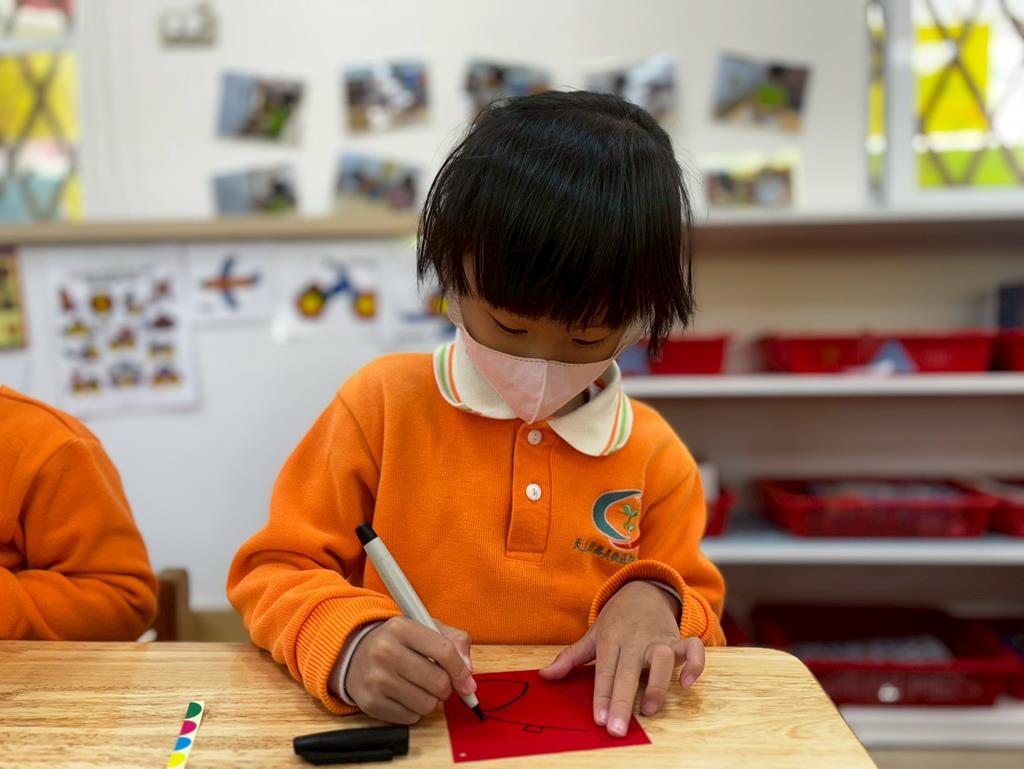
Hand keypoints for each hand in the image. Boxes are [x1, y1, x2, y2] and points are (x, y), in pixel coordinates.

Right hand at [346, 617, 476, 723]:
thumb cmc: (398, 642)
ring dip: (430, 700)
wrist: (355, 653)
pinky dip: (414, 711)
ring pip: (426, 704)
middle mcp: (385, 651)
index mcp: (401, 628)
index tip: (467, 681)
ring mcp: (376, 678)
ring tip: (420, 688)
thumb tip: (468, 673)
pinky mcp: (370, 702)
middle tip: (439, 682)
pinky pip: (410, 718)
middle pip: (438, 682)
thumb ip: (454, 642)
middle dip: (447, 687)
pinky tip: (405, 696)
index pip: (444, 651)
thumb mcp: (425, 629)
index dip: (462, 670)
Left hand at [539, 581, 704, 737]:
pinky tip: (686, 684)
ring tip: (648, 710)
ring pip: (663, 658)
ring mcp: (658, 639)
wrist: (643, 590)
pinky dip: (695, 664)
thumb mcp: (592, 635)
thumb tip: (545, 676)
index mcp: (611, 639)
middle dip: (622, 701)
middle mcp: (635, 639)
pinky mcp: (678, 638)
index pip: (604, 670)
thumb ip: (570, 657)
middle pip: (629, 671)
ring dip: (657, 684)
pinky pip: (693, 648)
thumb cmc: (616, 620)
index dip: (601, 695)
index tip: (599, 718)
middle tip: (617, 729)